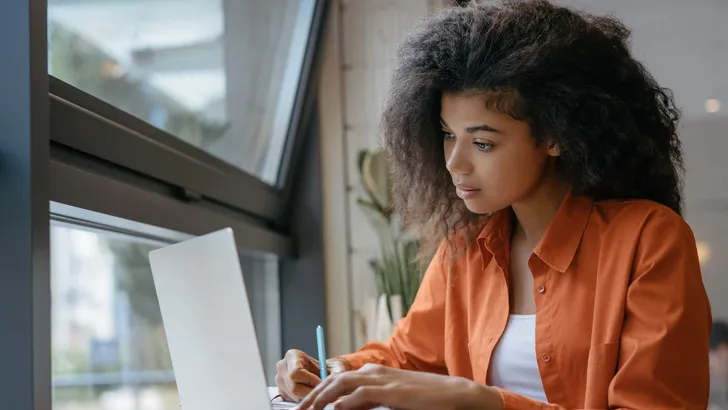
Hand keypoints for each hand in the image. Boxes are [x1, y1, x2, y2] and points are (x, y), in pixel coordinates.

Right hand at [275, 349, 350, 401]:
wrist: (324, 374)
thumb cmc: (328, 368)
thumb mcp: (336, 366)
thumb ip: (337, 371)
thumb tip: (338, 379)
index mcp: (292, 355)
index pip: (296, 372)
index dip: (310, 381)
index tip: (322, 383)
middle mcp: (282, 367)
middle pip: (294, 386)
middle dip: (311, 391)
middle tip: (324, 392)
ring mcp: (280, 381)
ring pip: (294, 395)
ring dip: (309, 396)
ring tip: (320, 392)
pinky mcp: (282, 392)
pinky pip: (293, 400)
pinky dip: (305, 400)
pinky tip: (313, 395)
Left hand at [297, 363, 503, 409]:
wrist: (453, 394)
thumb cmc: (423, 398)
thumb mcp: (391, 399)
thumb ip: (368, 402)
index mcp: (372, 373)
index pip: (335, 380)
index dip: (316, 392)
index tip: (303, 407)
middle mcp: (372, 372)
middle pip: (332, 381)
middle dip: (311, 396)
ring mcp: (381, 380)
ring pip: (340, 386)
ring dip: (320, 399)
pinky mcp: (390, 391)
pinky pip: (360, 395)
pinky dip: (343, 403)